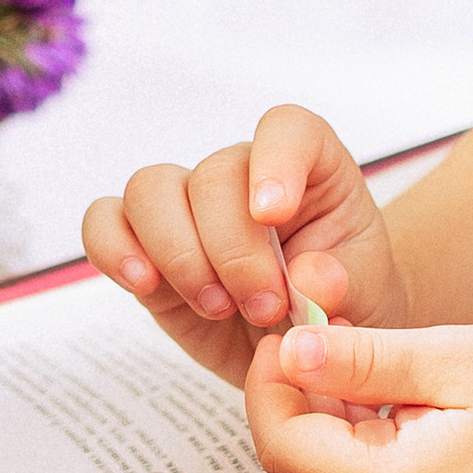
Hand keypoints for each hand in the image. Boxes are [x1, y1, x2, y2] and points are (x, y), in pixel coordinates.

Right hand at [81, 106, 407, 387]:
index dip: (275, 161)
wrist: (309, 344)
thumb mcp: (368, 297)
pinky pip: (105, 221)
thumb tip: (310, 278)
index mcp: (311, 167)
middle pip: (213, 173)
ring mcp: (188, 206)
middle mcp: (243, 174)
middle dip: (233, 249)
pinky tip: (144, 284)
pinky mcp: (145, 246)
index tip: (275, 216)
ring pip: (152, 188)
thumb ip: (346, 285)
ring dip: (178, 253)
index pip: (286, 129)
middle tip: (265, 308)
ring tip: (217, 306)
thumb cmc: (344, 303)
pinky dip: (113, 248)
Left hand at [243, 318, 472, 472]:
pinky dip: (377, 461)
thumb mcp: (456, 357)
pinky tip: (410, 413)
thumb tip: (287, 352)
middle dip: (301, 408)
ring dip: (339, 434)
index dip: (272, 388)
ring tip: (374, 369)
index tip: (286, 333)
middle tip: (320, 339)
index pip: (286, 450)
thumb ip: (363, 359)